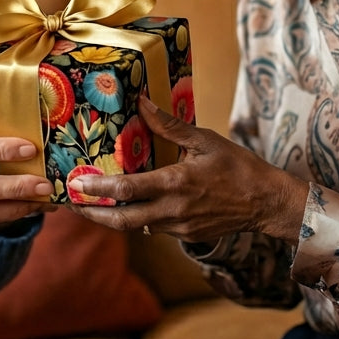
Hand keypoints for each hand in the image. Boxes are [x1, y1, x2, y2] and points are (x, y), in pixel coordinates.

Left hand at [68, 96, 307, 244]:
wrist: (267, 203)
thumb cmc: (238, 167)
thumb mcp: (204, 140)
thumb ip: (169, 125)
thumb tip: (142, 102)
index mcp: (175, 184)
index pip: (126, 190)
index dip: (97, 189)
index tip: (76, 185)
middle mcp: (172, 211)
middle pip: (122, 220)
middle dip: (93, 214)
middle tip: (71, 204)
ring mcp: (178, 228)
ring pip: (136, 227)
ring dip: (112, 218)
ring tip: (92, 205)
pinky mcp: (186, 236)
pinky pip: (153, 228)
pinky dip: (136, 219)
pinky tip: (127, 207)